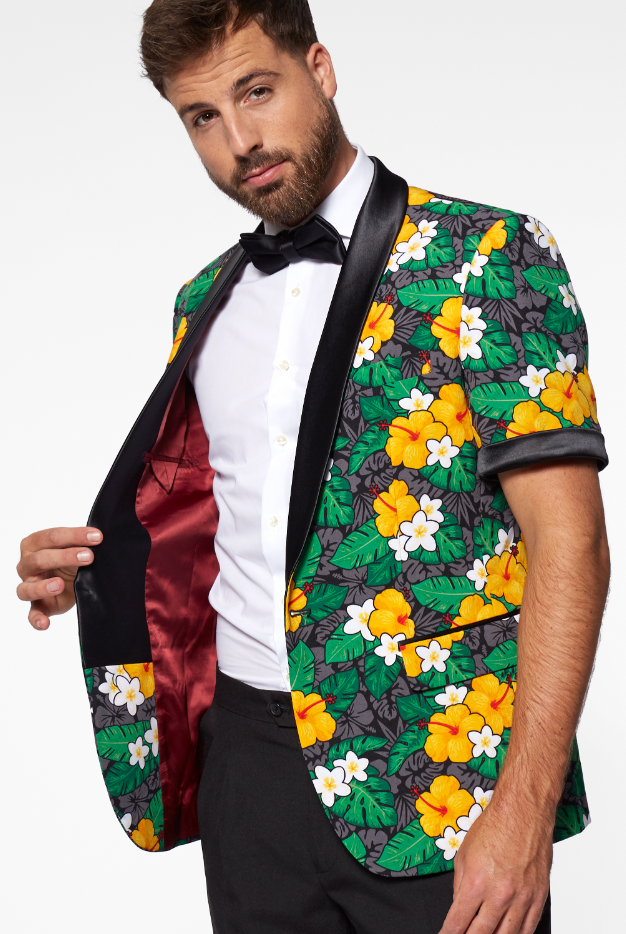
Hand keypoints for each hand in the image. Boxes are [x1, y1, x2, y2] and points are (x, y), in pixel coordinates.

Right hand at [17, 527, 102, 629]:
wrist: (73, 582)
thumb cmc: (70, 561)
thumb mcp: (76, 548)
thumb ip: (81, 542)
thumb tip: (99, 536)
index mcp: (34, 545)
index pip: (50, 537)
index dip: (74, 535)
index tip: (96, 537)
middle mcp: (27, 565)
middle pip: (39, 559)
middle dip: (65, 556)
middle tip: (88, 557)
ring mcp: (29, 586)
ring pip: (27, 588)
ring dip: (42, 587)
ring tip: (60, 585)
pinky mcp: (37, 606)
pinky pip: (32, 614)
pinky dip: (37, 620)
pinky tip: (45, 623)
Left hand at [440, 795, 551, 933]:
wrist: (523, 811)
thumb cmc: (494, 827)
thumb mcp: (464, 854)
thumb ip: (460, 885)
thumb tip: (459, 907)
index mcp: (476, 883)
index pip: (457, 923)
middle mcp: (499, 895)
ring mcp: (521, 898)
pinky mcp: (539, 897)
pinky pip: (529, 928)